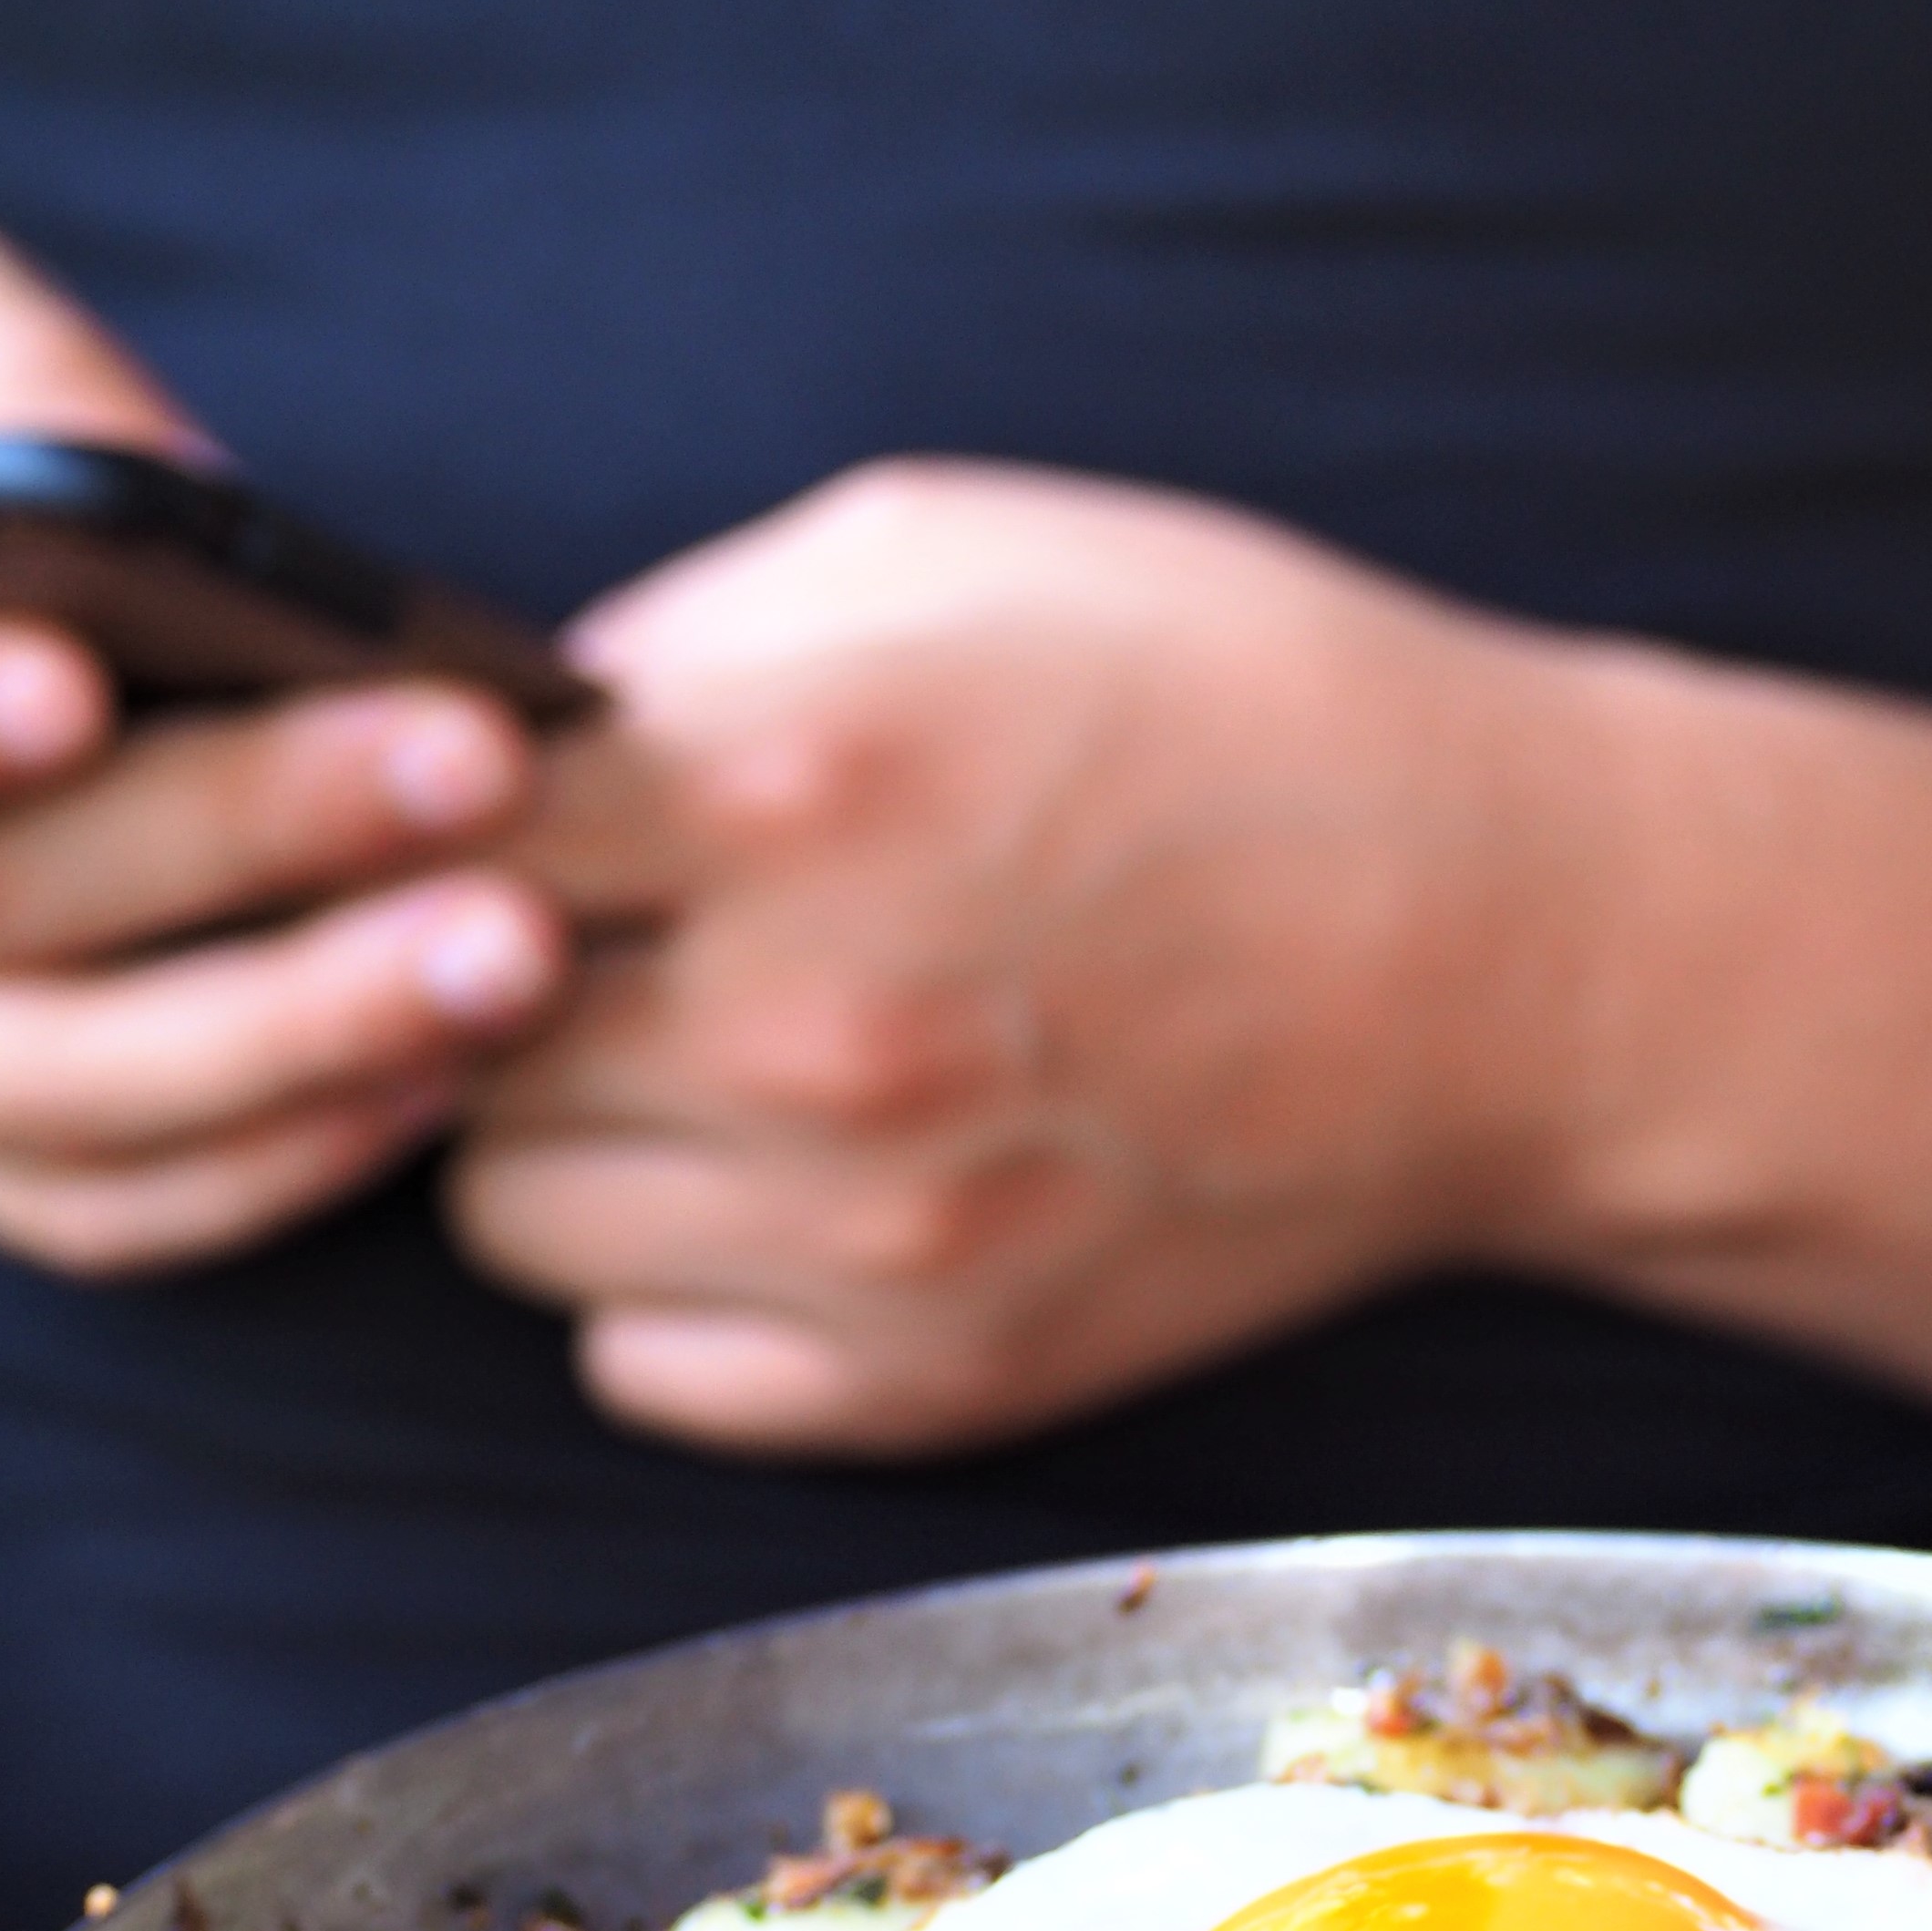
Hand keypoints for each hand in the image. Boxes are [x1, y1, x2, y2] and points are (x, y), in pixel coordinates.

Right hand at [0, 208, 565, 1272]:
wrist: (17, 662)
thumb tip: (143, 490)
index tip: (69, 680)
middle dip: (236, 831)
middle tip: (466, 758)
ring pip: (70, 1089)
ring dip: (308, 1021)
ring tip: (514, 939)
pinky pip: (127, 1207)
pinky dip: (286, 1154)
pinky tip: (446, 1065)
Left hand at [449, 462, 1623, 1450]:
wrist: (1521, 953)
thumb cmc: (1254, 712)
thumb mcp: (961, 548)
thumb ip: (690, 628)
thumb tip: (502, 724)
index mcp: (786, 781)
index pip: (411, 824)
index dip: (424, 807)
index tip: (486, 803)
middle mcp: (802, 1026)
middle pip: (436, 1034)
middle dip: (493, 973)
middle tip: (612, 934)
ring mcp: (867, 1233)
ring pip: (507, 1220)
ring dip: (567, 1136)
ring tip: (705, 1060)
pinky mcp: (933, 1382)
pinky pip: (636, 1369)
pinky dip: (670, 1290)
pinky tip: (778, 1191)